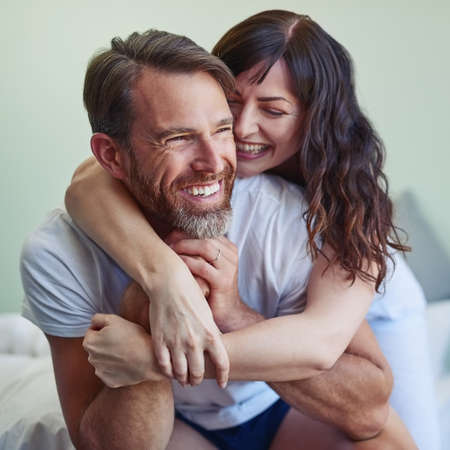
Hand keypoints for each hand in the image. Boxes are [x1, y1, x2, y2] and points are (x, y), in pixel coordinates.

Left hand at [83, 314, 163, 387]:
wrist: (149, 359)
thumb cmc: (132, 337)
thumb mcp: (114, 319)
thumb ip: (98, 318)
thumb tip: (93, 323)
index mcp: (89, 343)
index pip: (92, 331)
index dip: (104, 328)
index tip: (116, 331)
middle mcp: (91, 359)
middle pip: (96, 346)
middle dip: (105, 342)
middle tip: (122, 339)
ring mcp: (100, 371)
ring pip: (103, 359)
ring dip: (110, 355)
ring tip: (126, 351)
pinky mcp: (109, 381)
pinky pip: (110, 372)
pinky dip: (116, 367)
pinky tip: (127, 362)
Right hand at [145, 246, 228, 387]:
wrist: (169, 282)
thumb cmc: (191, 294)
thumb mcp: (207, 314)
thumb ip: (211, 333)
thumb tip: (215, 348)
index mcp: (211, 334)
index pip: (222, 364)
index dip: (223, 377)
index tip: (222, 383)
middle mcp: (194, 342)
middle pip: (198, 372)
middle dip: (197, 379)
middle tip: (195, 380)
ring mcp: (176, 343)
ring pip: (180, 373)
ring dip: (182, 379)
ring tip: (183, 379)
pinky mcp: (159, 340)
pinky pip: (164, 365)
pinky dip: (167, 372)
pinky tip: (169, 372)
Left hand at [168, 234, 241, 332]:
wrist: (228, 313)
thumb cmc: (212, 288)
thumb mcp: (208, 266)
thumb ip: (199, 251)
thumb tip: (173, 235)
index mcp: (228, 247)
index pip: (206, 231)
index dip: (186, 231)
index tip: (169, 236)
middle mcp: (231, 254)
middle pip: (205, 236)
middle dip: (183, 237)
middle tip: (166, 242)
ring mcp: (229, 267)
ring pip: (205, 246)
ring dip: (184, 246)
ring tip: (169, 251)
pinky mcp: (223, 281)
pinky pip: (202, 266)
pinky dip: (186, 262)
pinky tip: (176, 265)